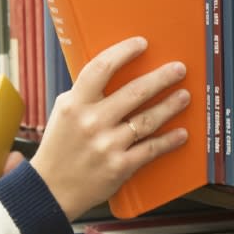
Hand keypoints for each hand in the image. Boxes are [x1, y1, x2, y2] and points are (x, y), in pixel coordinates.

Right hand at [30, 36, 189, 219]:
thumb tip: (112, 75)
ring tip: (183, 96)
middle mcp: (91, 122)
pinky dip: (169, 140)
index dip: (123, 52)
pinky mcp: (120, 166)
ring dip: (170, 105)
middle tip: (178, 68)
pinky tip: (181, 133)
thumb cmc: (58, 149)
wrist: (49, 189)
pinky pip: (151, 149)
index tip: (141, 44)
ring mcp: (107, 145)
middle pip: (134, 92)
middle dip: (161, 77)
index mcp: (73, 105)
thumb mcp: (62, 114)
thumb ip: (84, 97)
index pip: (101, 68)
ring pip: (148, 119)